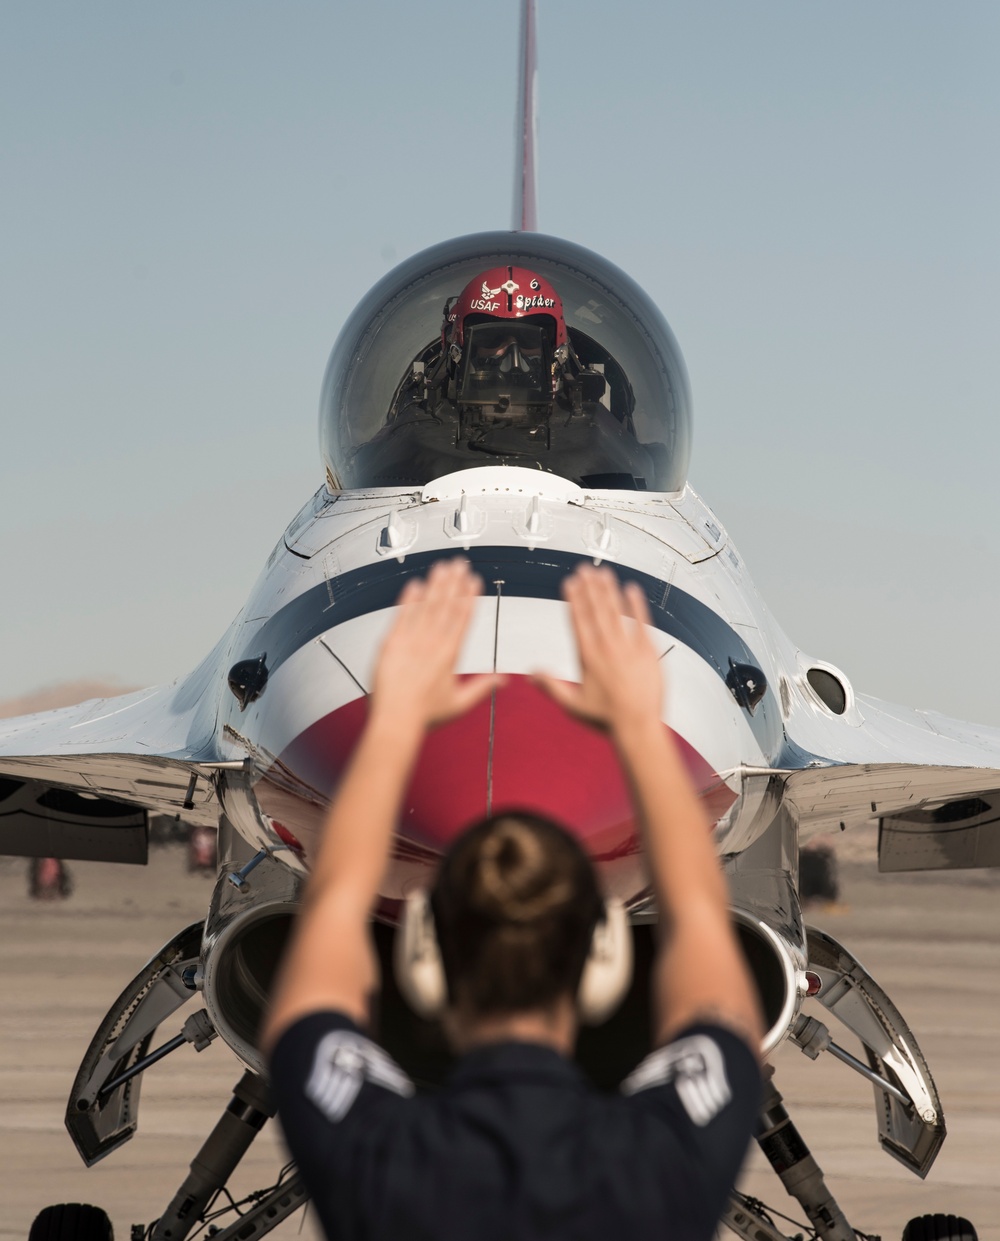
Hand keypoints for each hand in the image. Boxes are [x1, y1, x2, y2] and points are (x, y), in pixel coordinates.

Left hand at [369, 559, 502, 732]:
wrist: (395, 721)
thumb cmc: (424, 715)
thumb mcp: (460, 703)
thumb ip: (483, 687)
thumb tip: (504, 681)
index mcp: (450, 655)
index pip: (463, 618)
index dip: (470, 596)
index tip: (474, 580)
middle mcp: (432, 644)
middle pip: (447, 605)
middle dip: (455, 582)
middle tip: (460, 563)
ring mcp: (411, 641)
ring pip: (426, 606)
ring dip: (435, 584)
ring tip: (442, 567)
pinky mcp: (391, 643)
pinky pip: (402, 615)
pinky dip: (409, 598)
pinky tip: (416, 583)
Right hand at [533, 565, 662, 733]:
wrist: (639, 727)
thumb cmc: (606, 719)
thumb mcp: (572, 704)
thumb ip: (551, 686)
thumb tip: (530, 674)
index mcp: (588, 658)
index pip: (578, 621)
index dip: (573, 599)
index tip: (569, 582)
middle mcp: (607, 648)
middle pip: (596, 610)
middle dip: (589, 588)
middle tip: (584, 569)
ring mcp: (629, 648)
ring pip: (617, 612)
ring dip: (609, 590)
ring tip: (603, 572)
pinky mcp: (648, 651)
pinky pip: (642, 622)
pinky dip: (637, 605)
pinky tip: (632, 589)